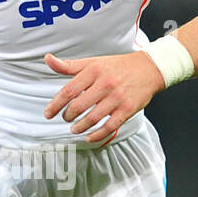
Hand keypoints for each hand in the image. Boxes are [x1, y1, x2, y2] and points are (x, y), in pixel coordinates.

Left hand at [43, 51, 164, 143]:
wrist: (149, 68)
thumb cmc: (118, 66)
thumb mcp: (92, 62)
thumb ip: (69, 66)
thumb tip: (48, 59)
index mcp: (93, 71)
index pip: (68, 91)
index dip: (55, 104)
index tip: (49, 113)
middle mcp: (104, 84)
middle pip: (78, 106)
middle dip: (67, 116)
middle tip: (66, 118)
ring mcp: (117, 98)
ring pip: (92, 118)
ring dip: (79, 127)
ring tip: (75, 128)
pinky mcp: (127, 109)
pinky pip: (109, 126)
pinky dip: (97, 135)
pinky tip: (89, 137)